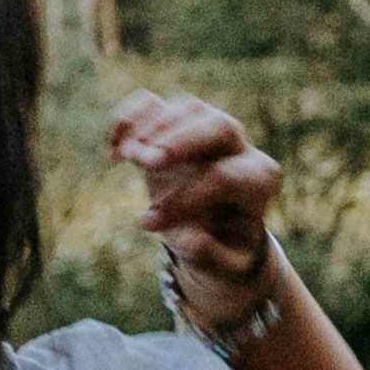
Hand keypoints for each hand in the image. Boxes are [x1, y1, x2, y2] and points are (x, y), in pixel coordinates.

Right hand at [104, 90, 279, 322]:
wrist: (216, 226)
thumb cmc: (224, 245)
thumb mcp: (225, 264)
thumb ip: (212, 255)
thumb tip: (189, 240)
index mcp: (258, 179)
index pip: (225, 177)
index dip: (185, 198)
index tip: (147, 224)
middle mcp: (239, 146)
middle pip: (218, 126)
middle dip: (180, 140)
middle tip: (146, 160)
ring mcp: (208, 127)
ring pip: (188, 109)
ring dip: (153, 129)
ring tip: (127, 157)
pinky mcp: (177, 121)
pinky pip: (156, 104)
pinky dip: (130, 118)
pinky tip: (111, 150)